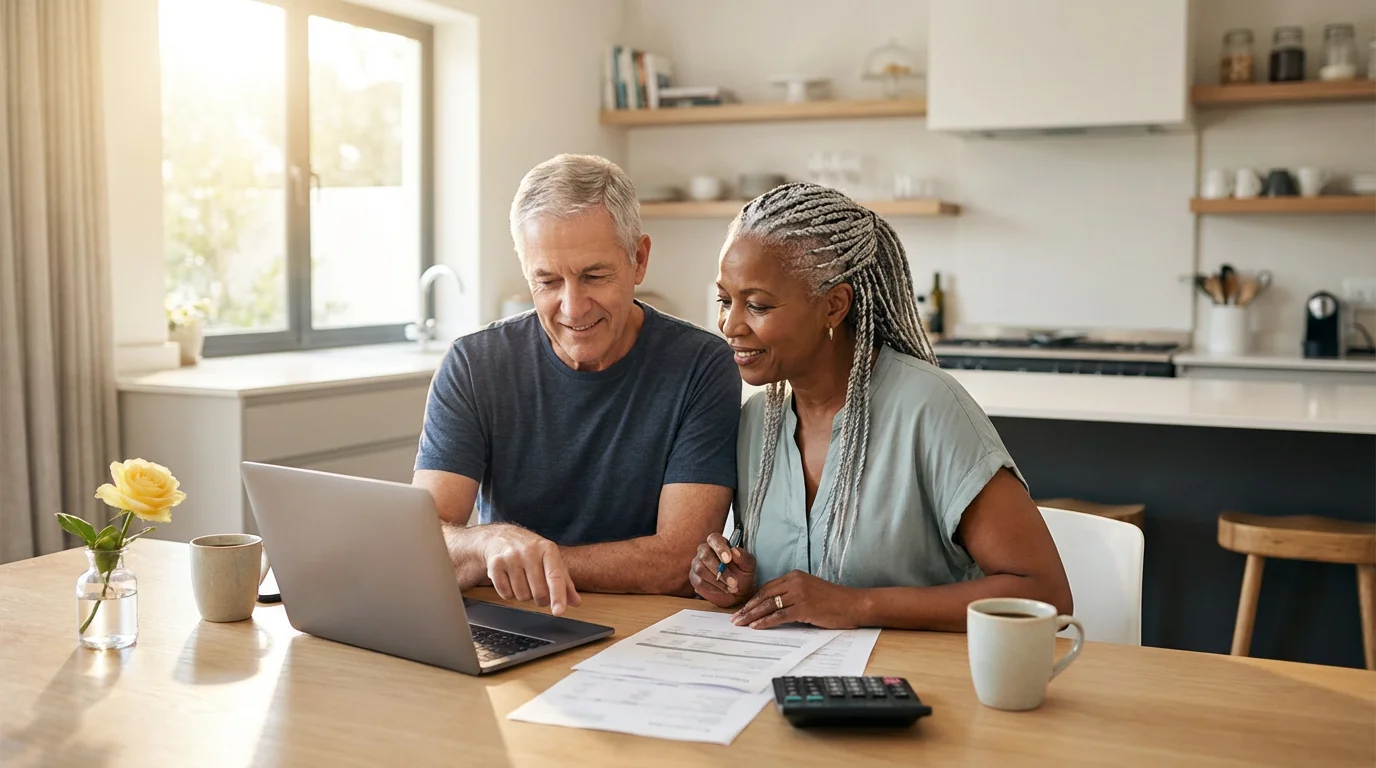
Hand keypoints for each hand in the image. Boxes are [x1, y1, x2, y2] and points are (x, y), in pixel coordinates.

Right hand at [479, 524, 580, 615]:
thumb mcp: (551, 561)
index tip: (559, 611)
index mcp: (547, 549)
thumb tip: (576, 602)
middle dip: (541, 599)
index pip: (555, 577)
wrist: (501, 537)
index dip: (558, 596)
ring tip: (522, 580)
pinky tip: (510, 580)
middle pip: (539, 593)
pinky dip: (509, 593)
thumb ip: (564, 582)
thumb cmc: (531, 552)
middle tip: (538, 589)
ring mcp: (510, 558)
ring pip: (522, 596)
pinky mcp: (495, 565)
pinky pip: (506, 594)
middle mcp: (529, 551)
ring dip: (524, 595)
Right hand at [688, 532, 755, 607]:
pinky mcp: (695, 578)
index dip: (719, 548)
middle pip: (705, 556)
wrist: (738, 591)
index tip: (728, 559)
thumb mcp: (748, 566)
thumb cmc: (742, 574)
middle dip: (719, 570)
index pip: (714, 539)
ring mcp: (697, 564)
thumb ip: (744, 557)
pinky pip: (700, 582)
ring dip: (717, 581)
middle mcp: (705, 551)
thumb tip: (735, 551)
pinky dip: (713, 588)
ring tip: (731, 588)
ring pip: (701, 570)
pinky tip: (724, 590)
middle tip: (734, 582)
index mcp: (719, 543)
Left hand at [731, 570, 860, 629]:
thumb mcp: (810, 590)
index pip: (767, 587)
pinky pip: (780, 615)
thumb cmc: (833, 600)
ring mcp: (800, 594)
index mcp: (794, 575)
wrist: (853, 604)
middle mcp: (795, 582)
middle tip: (735, 618)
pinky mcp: (805, 608)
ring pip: (769, 605)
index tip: (742, 609)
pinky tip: (756, 626)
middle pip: (764, 595)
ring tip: (741, 624)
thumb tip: (772, 606)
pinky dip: (766, 621)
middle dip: (747, 608)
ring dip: (752, 616)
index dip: (752, 599)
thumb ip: (792, 593)